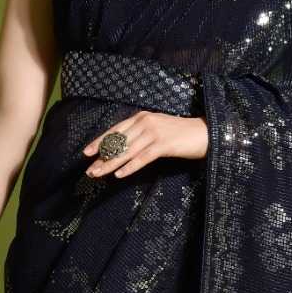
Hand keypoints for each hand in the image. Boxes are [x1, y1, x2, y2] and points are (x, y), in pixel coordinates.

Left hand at [82, 111, 207, 177]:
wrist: (204, 133)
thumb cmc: (180, 134)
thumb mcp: (157, 129)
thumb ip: (140, 134)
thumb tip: (121, 148)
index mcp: (141, 117)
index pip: (115, 130)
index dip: (100, 142)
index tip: (86, 152)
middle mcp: (145, 122)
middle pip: (118, 142)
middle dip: (102, 157)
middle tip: (89, 170)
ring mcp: (154, 132)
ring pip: (127, 151)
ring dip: (111, 164)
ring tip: (98, 174)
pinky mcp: (164, 144)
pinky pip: (142, 158)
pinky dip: (130, 167)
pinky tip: (119, 175)